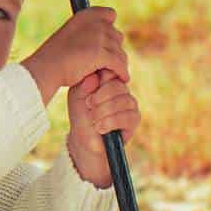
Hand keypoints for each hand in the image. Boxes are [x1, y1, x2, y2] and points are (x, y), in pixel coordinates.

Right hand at [20, 7, 128, 103]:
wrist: (46, 69)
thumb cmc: (57, 57)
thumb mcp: (72, 34)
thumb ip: (88, 31)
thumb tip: (110, 31)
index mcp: (85, 15)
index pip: (110, 14)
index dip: (110, 29)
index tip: (107, 43)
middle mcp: (94, 22)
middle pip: (117, 36)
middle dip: (114, 50)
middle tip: (109, 64)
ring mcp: (99, 37)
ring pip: (120, 52)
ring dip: (118, 64)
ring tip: (112, 73)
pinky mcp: (101, 53)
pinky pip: (119, 64)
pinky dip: (122, 72)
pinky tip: (122, 78)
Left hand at [65, 70, 138, 188]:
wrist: (84, 139)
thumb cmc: (81, 115)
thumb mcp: (77, 97)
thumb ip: (84, 85)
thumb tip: (95, 78)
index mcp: (109, 81)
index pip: (112, 72)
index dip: (101, 81)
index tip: (88, 95)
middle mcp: (122, 90)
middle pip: (118, 86)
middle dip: (100, 97)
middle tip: (89, 106)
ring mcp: (130, 103)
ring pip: (123, 101)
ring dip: (104, 112)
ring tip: (93, 120)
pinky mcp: (134, 119)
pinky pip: (127, 116)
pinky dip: (110, 122)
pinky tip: (100, 128)